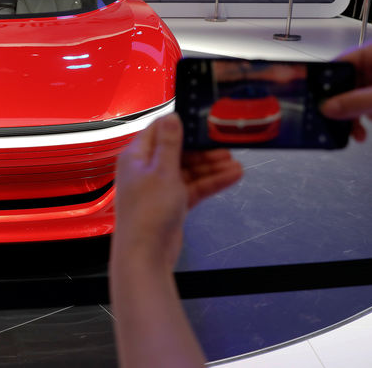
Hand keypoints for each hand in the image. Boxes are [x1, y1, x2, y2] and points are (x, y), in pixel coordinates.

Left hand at [112, 113, 242, 267]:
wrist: (146, 255)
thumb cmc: (147, 214)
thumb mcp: (163, 171)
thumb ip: (169, 143)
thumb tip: (171, 117)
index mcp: (135, 157)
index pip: (158, 130)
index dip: (180, 125)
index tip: (202, 122)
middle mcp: (145, 170)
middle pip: (177, 151)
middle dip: (202, 149)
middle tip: (225, 146)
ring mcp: (158, 188)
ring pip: (188, 170)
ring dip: (211, 167)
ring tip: (235, 164)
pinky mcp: (171, 204)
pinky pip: (193, 187)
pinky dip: (210, 183)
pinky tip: (231, 177)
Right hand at [321, 39, 371, 139]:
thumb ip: (357, 103)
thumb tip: (327, 108)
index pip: (340, 65)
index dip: (326, 84)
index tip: (315, 102)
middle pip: (345, 85)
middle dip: (344, 106)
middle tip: (338, 123)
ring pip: (355, 100)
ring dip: (358, 116)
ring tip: (360, 131)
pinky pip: (369, 108)